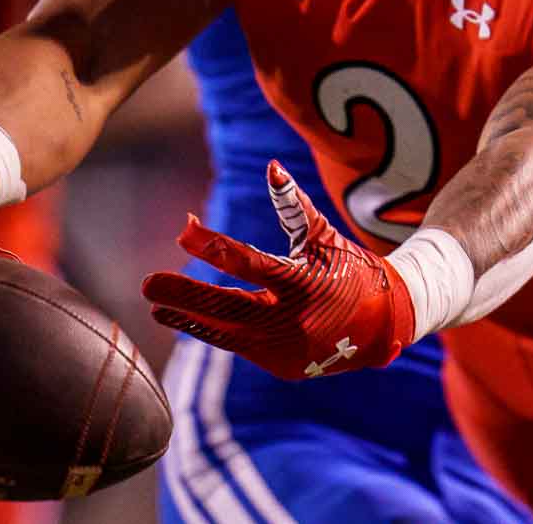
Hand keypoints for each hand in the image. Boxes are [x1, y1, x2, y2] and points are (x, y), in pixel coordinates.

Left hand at [142, 161, 414, 380]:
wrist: (384, 325)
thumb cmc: (349, 269)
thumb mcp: (323, 236)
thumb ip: (293, 204)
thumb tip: (271, 167)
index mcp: (303, 282)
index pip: (249, 262)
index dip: (213, 248)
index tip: (184, 232)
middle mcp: (292, 322)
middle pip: (227, 309)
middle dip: (184, 297)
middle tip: (148, 284)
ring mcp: (285, 350)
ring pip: (226, 335)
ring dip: (190, 319)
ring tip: (157, 309)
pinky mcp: (281, 366)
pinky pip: (240, 347)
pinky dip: (215, 332)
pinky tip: (188, 320)